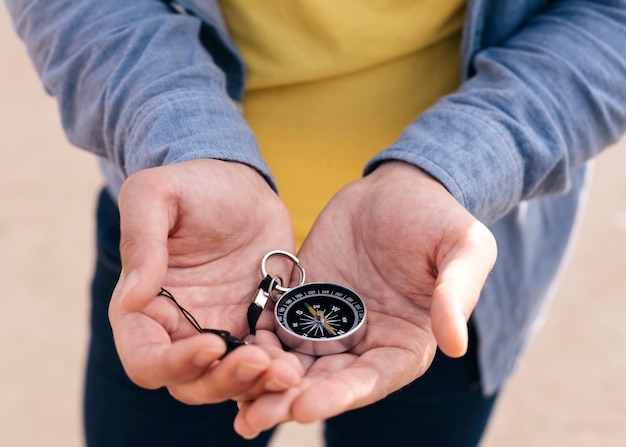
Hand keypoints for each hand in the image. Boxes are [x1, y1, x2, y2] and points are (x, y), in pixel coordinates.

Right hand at [108, 159, 302, 404]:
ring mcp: (219, 330)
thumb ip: (141, 242)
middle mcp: (178, 329)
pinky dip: (277, 369)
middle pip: (192, 382)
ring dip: (256, 384)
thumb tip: (131, 300)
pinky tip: (299, 364)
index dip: (174, 363)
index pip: (145, 359)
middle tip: (260, 363)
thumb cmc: (191, 185)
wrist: (240, 185)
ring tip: (288, 372)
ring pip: (230, 381)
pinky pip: (264, 360)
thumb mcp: (156, 195)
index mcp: (144, 307)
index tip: (212, 344)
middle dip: (224, 381)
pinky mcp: (254, 326)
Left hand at [234, 162, 496, 436]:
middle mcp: (365, 342)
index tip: (305, 405)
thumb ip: (456, 294)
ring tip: (233, 395)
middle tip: (256, 415)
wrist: (397, 186)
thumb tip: (455, 345)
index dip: (340, 395)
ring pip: (296, 362)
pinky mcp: (304, 299)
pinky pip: (276, 325)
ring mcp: (331, 323)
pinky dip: (255, 341)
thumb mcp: (462, 247)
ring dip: (266, 380)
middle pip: (327, 381)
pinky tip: (227, 352)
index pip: (373, 379)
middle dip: (292, 399)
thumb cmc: (437, 217)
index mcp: (405, 342)